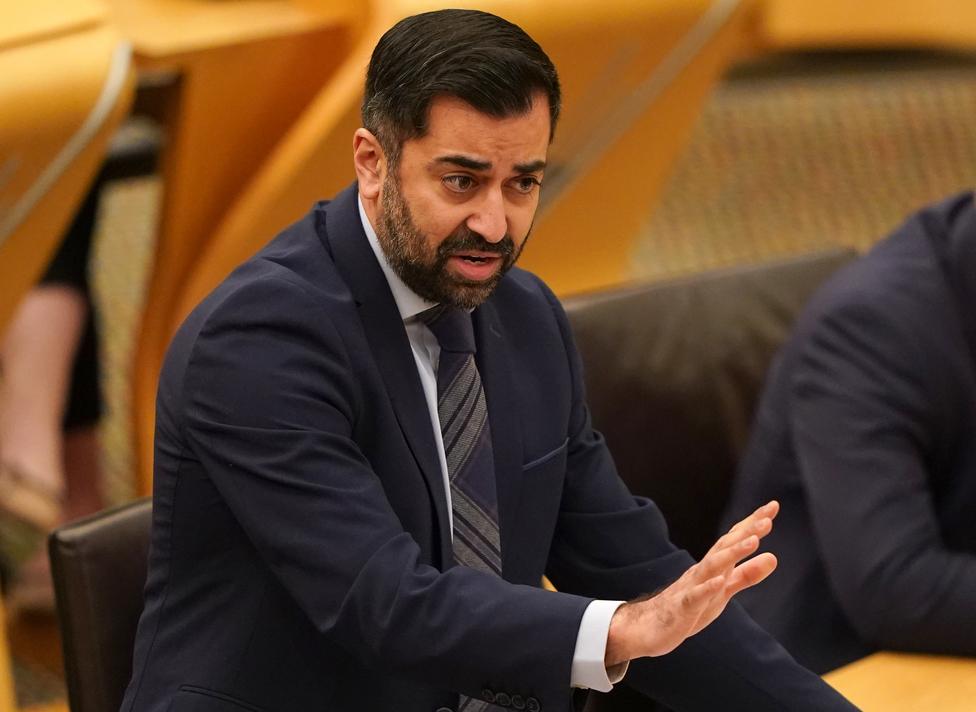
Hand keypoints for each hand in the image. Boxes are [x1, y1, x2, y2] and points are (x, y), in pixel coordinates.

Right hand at [605, 501, 779, 665]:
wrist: (648, 627)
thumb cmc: (689, 606)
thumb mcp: (723, 591)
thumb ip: (746, 575)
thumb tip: (773, 557)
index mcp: (714, 567)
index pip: (734, 540)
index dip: (753, 524)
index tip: (773, 506)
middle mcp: (702, 571)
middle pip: (725, 547)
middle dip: (746, 532)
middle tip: (768, 518)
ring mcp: (690, 588)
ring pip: (712, 567)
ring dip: (732, 553)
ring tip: (753, 541)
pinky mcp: (682, 609)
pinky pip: (694, 597)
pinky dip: (707, 588)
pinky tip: (720, 581)